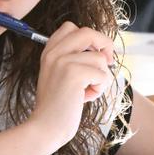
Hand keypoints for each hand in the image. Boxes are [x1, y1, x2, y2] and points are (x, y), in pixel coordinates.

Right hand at [27, 21, 114, 150]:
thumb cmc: (57, 106)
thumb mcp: (60, 75)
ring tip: (87, 91)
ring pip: (99, 58)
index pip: (70, 27)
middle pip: (88, 32)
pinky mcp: (73, 74)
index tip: (95, 52)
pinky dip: (99, 89)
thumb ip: (73, 59)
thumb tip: (104, 52)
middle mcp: (54, 52)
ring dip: (101, 78)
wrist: (45, 127)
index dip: (89, 37)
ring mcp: (62, 61)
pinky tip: (85, 98)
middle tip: (108, 62)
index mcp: (49, 51)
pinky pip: (102, 74)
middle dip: (104, 44)